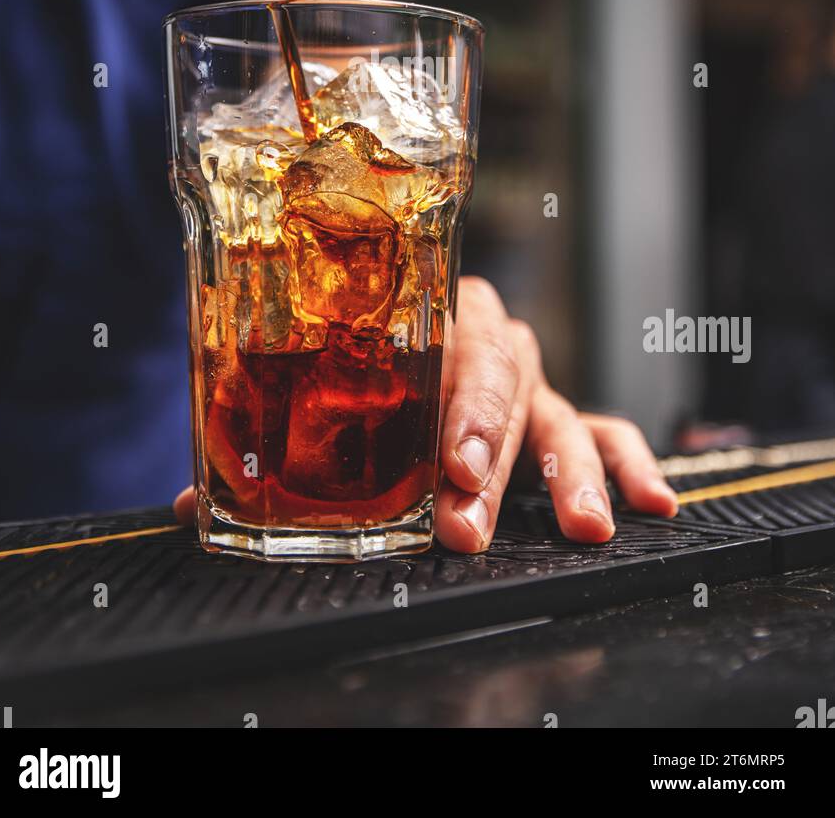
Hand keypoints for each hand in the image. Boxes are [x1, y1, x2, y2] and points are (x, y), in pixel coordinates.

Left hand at [173, 275, 677, 549]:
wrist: (399, 342)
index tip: (452, 471)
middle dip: (490, 458)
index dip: (456, 411)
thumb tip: (187, 504)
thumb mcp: (311, 403)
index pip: (450, 350)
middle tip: (470, 521)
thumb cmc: (356, 373)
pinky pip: (605, 429)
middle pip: (501, 386)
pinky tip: (651, 502)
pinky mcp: (557, 414)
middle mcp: (484, 336)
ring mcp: (527, 377)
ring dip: (568, 474)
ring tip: (585, 527)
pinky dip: (629, 462)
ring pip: (560, 411)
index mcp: (424, 313)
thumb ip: (261, 448)